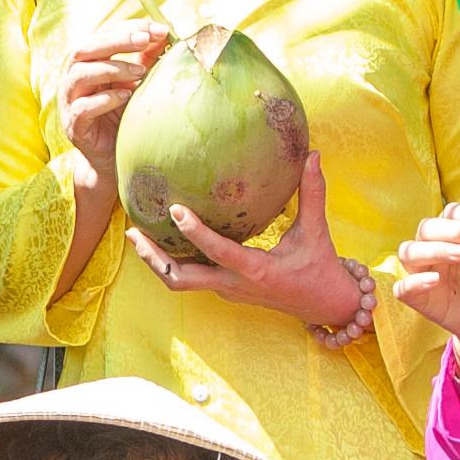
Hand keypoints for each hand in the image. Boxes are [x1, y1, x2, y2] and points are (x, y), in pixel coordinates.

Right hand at [53, 22, 172, 168]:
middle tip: (144, 40)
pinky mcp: (73, 125)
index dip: (127, 28)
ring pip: (80, 74)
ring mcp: (69, 102)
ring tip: (140, 72)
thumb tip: (163, 33)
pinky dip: (105, 99)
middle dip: (116, 40)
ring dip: (112, 68)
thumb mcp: (136, 82)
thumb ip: (144, 59)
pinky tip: (126, 96)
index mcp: (86, 63)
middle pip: (84, 49)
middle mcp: (73, 78)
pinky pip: (82, 107)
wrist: (113, 158)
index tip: (157, 28)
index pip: (101, 36)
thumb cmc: (123, 115)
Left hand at [134, 152, 369, 337]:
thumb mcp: (316, 230)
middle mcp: (234, 284)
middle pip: (180, 278)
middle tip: (133, 230)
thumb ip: (313, 192)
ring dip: (156, 261)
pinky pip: (192, 278)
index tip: (174, 209)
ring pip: (180, 282)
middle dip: (153, 257)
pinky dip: (172, 262)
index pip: (218, 251)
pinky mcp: (226, 289)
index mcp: (256, 270)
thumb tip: (313, 153)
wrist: (325, 306)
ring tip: (135, 234)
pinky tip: (161, 240)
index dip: (194, 232)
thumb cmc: (320, 267)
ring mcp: (227, 289)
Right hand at [389, 200, 459, 361]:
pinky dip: (414, 282)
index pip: (451, 212)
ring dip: (432, 249)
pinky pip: (402, 288)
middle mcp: (435, 249)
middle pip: (425, 228)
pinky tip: (436, 281)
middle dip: (452, 230)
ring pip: (408, 252)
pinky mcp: (421, 300)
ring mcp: (425, 274)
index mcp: (454, 234)